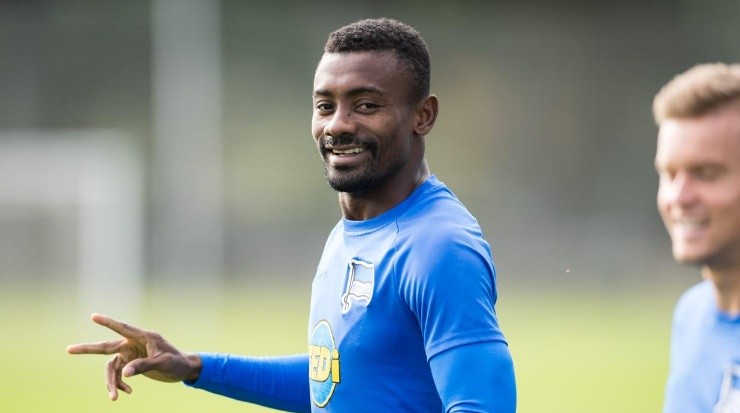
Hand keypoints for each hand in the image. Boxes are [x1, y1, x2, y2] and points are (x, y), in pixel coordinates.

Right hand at [67, 313, 201, 400]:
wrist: (183, 369)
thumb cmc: (176, 362)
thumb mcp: (162, 364)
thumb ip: (143, 366)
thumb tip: (124, 373)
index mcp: (143, 337)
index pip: (122, 328)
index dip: (108, 322)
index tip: (93, 316)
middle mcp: (133, 343)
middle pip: (106, 347)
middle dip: (88, 349)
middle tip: (68, 349)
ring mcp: (130, 353)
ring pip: (111, 367)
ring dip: (110, 382)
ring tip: (114, 398)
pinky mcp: (131, 363)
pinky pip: (118, 374)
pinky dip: (119, 384)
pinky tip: (127, 393)